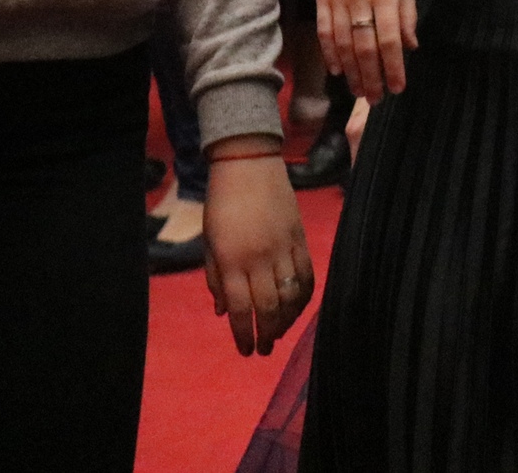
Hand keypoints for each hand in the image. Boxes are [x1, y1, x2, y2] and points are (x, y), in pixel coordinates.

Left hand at [201, 146, 312, 354]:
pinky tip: (299, 307)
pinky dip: (305, 295)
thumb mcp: (210, 243)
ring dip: (287, 319)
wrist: (248, 166)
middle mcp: (259, 258)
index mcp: (232, 260)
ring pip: (291, 294)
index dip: (243, 334)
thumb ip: (216, 278)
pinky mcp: (300, 237)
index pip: (239, 308)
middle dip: (267, 332)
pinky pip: (307, 274)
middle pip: (269, 306)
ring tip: (280, 332)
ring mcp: (283, 247)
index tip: (245, 351)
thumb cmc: (221, 205)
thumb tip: (221, 312)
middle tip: (264, 348)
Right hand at [315, 0, 417, 99]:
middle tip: (377, 99)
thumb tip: (410, 45)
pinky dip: (330, 53)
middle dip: (372, 77)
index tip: (398, 87)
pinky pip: (325, 31)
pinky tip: (338, 70)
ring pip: (343, 44)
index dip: (394, 67)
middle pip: (365, 47)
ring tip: (360, 91)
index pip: (390, 39)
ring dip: (352, 72)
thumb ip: (407, 10)